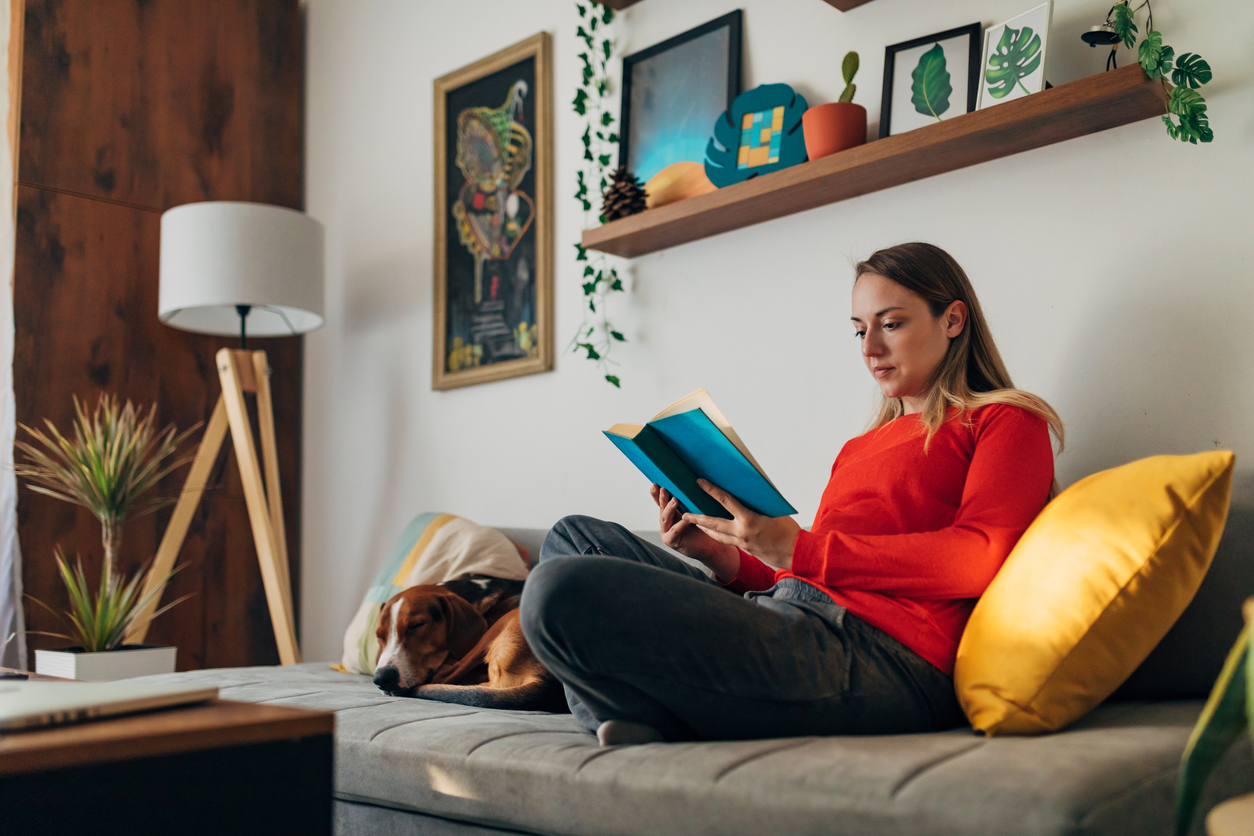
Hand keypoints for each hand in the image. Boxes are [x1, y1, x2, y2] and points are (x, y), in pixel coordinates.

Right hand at [650, 484, 739, 582]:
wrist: (710, 546)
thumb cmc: (705, 527)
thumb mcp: (697, 510)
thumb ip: (691, 500)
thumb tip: (696, 480)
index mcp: (670, 513)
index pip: (661, 501)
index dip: (657, 494)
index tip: (655, 483)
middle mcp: (666, 521)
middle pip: (661, 508)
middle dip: (662, 498)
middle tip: (664, 489)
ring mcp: (666, 531)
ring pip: (664, 518)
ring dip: (669, 508)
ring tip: (675, 500)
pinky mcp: (671, 541)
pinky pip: (674, 531)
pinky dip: (679, 525)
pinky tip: (684, 519)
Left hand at [682, 479, 800, 569]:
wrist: (796, 553)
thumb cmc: (788, 529)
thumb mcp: (774, 511)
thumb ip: (757, 502)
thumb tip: (747, 489)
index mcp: (749, 519)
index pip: (725, 501)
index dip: (711, 490)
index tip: (699, 482)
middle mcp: (741, 532)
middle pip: (713, 524)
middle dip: (697, 518)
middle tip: (684, 514)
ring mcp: (742, 543)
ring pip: (717, 535)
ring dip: (704, 529)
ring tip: (694, 522)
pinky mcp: (745, 550)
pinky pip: (727, 542)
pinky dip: (718, 535)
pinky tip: (713, 532)